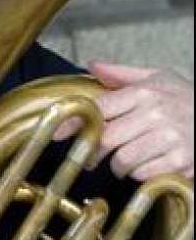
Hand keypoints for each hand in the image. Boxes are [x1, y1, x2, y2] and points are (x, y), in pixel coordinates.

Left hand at [54, 61, 193, 180]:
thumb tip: (92, 64)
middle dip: (94, 153)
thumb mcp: (161, 78)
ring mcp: (170, 139)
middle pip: (105, 139)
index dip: (75, 123)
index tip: (58, 135)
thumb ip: (124, 74)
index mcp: (146, 91)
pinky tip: (151, 166)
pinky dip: (141, 175)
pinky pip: (143, 176)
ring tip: (126, 162)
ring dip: (119, 166)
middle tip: (94, 157)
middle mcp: (156, 113)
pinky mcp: (181, 162)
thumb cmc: (190, 100)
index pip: (99, 108)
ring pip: (122, 161)